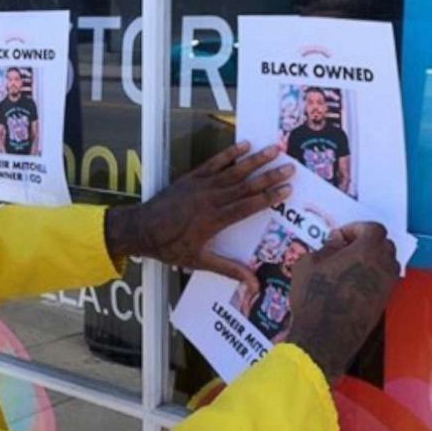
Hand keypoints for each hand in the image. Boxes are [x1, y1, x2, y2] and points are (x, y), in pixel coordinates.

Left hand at [104, 142, 293, 284]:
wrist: (140, 229)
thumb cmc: (169, 247)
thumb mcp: (199, 262)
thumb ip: (228, 270)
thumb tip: (253, 285)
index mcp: (214, 220)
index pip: (248, 207)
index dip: (269, 198)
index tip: (288, 190)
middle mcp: (210, 200)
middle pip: (245, 186)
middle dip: (269, 176)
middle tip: (291, 167)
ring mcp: (200, 186)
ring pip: (233, 171)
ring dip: (255, 160)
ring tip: (274, 150)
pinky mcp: (191, 178)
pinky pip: (214, 163)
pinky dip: (229, 154)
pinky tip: (244, 145)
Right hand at [286, 222, 399, 383]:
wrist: (324, 336)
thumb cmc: (313, 295)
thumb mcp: (308, 263)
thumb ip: (327, 247)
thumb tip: (337, 241)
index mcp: (367, 251)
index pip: (374, 228)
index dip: (356, 228)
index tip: (339, 237)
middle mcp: (383, 266)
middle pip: (385, 244)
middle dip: (367, 242)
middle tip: (345, 249)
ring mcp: (386, 287)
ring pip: (387, 263)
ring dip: (372, 260)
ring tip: (348, 266)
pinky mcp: (383, 303)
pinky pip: (383, 281)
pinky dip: (372, 277)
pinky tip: (351, 284)